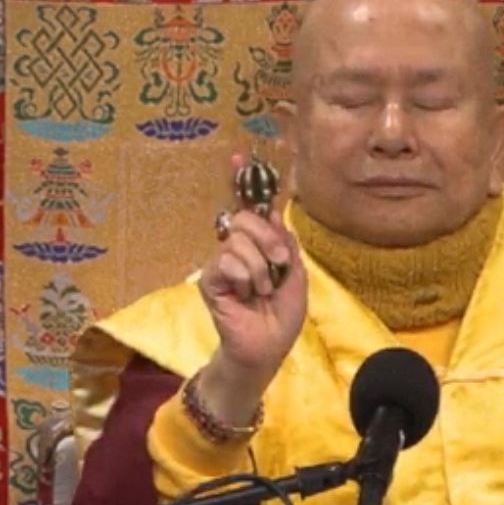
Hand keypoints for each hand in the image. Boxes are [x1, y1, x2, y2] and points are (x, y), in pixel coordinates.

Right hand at [195, 156, 306, 423]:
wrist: (267, 348)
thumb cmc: (280, 315)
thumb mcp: (295, 274)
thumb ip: (286, 242)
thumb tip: (276, 213)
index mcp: (258, 245)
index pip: (249, 208)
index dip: (242, 181)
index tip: (238, 156)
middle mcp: (236, 248)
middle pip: (246, 218)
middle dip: (268, 239)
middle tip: (280, 264)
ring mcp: (220, 263)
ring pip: (239, 242)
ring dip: (260, 268)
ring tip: (262, 291)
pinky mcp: (208, 279)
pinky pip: (226, 261)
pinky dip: (246, 278)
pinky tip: (246, 296)